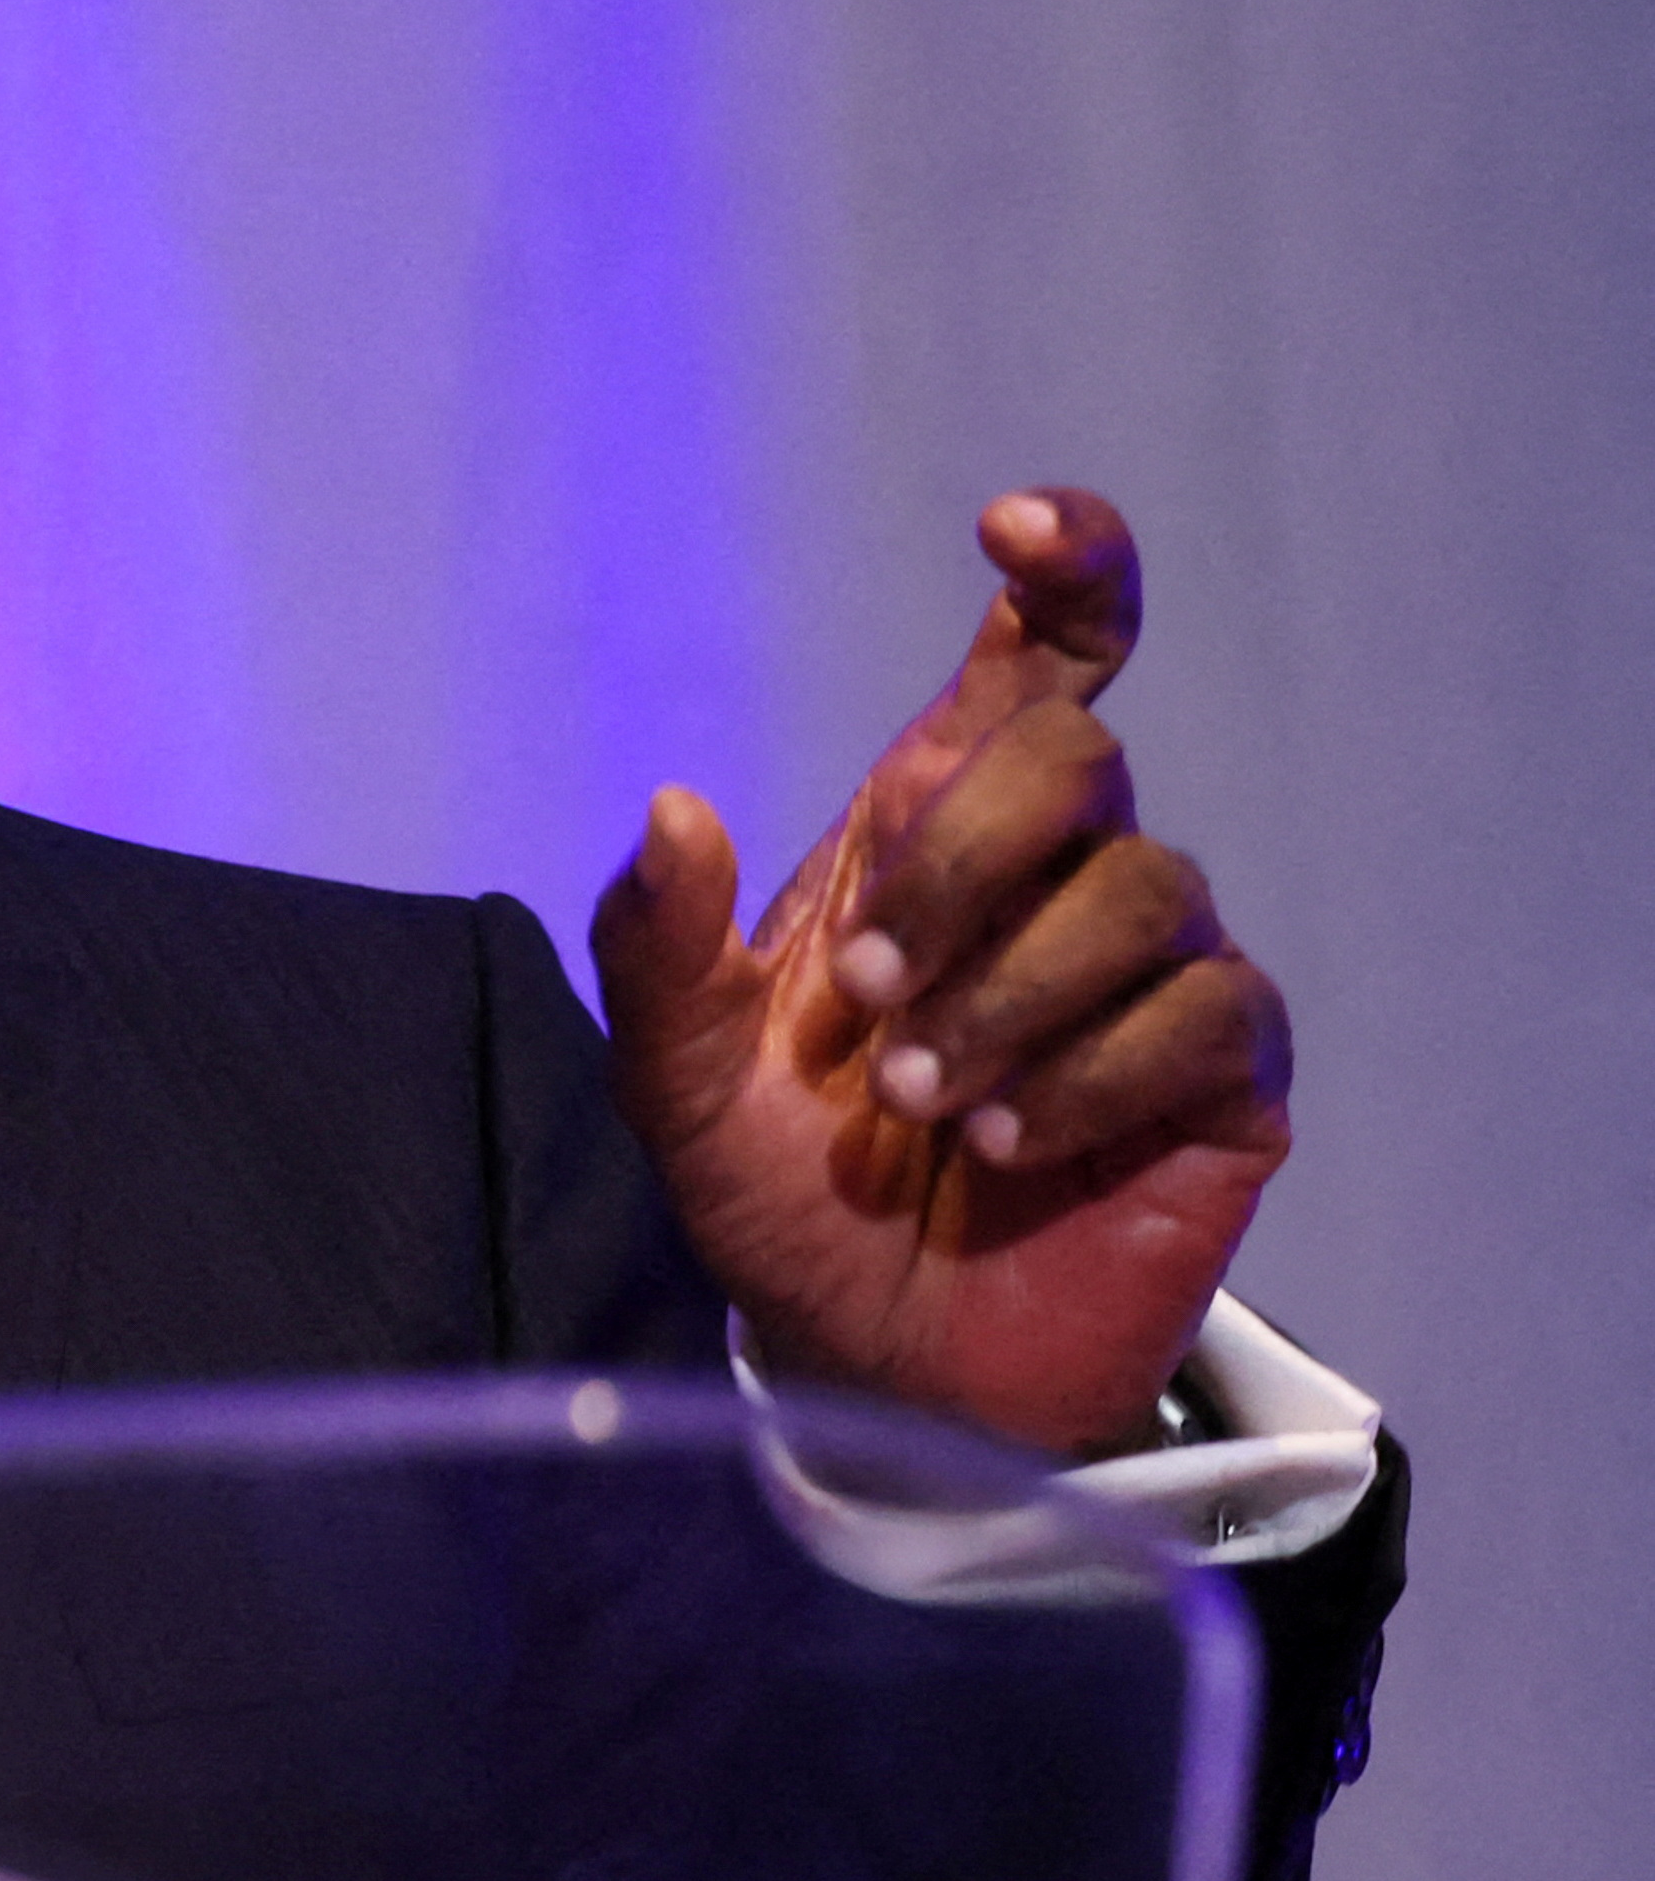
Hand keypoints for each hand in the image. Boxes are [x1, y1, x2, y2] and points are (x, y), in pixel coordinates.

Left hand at [586, 489, 1292, 1457]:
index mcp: (934, 834)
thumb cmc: (781, 1193)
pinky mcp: (1224, 1077)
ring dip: (1007, 1002)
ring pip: (1144, 893)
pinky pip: (1203, 1016)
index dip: (1070, 567)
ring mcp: (1155, 971)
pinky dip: (1084, 1080)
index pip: (1050, 661)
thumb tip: (671, 809)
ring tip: (920, 1106)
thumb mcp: (677, 1081)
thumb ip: (656, 949)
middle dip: (960, 868)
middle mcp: (1059, 877)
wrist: (865, 1353)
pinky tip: (1007, 1142)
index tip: (1017, 527)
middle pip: (1077, 760)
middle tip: (867, 998)